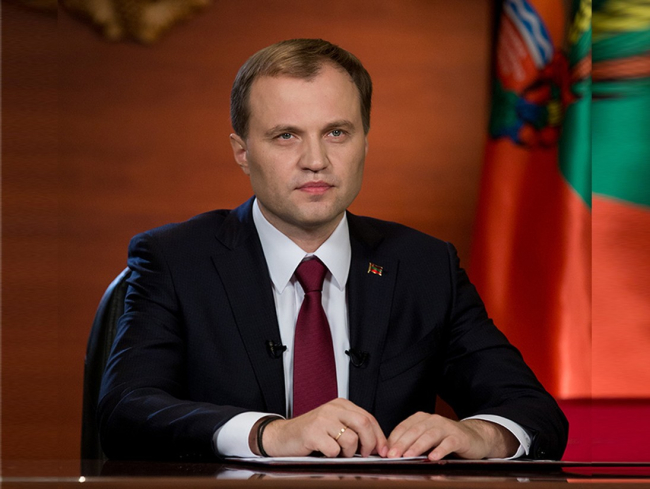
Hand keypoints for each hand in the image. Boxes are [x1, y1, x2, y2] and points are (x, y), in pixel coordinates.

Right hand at [256, 398, 386, 457]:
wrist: (282, 436)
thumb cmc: (311, 434)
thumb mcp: (334, 426)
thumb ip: (354, 429)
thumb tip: (378, 445)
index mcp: (341, 405)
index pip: (369, 417)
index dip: (379, 436)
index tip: (382, 450)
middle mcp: (332, 408)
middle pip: (364, 424)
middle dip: (369, 444)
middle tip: (364, 455)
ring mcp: (322, 419)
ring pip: (351, 439)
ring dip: (348, 452)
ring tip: (337, 452)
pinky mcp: (313, 432)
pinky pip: (334, 449)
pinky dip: (332, 456)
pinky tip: (323, 452)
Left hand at [386, 412, 518, 459]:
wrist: (474, 437)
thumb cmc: (445, 439)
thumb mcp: (426, 439)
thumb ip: (410, 443)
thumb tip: (390, 453)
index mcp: (421, 419)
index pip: (403, 428)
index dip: (393, 440)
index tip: (385, 452)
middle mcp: (432, 420)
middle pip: (414, 431)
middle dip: (402, 443)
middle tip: (393, 455)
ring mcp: (446, 427)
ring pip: (429, 435)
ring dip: (418, 446)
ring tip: (408, 456)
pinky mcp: (458, 437)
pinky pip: (448, 443)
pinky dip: (440, 450)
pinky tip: (433, 458)